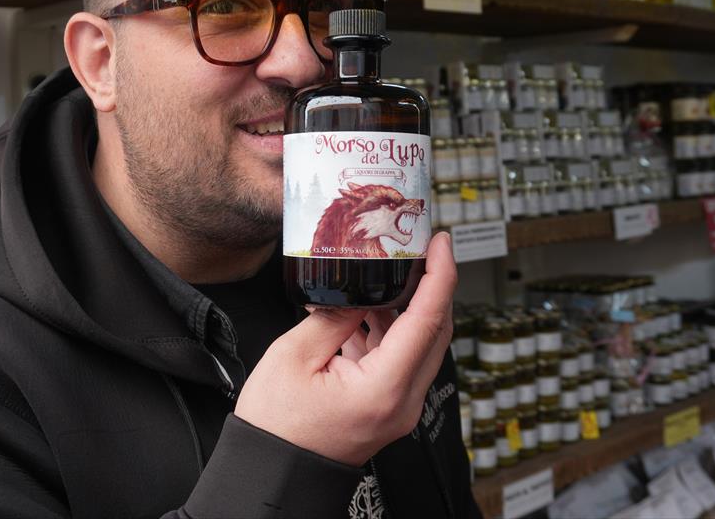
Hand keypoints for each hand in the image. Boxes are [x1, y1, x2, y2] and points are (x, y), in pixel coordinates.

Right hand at [234, 232, 456, 466]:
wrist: (275, 471)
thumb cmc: (277, 426)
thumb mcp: (294, 356)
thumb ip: (334, 317)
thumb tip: (358, 288)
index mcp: (383, 388)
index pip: (427, 321)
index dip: (439, 276)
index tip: (440, 243)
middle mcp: (402, 402)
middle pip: (436, 332)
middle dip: (432, 286)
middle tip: (420, 250)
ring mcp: (399, 407)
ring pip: (421, 345)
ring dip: (407, 308)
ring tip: (381, 276)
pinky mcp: (388, 407)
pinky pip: (402, 360)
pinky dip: (390, 331)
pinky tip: (363, 311)